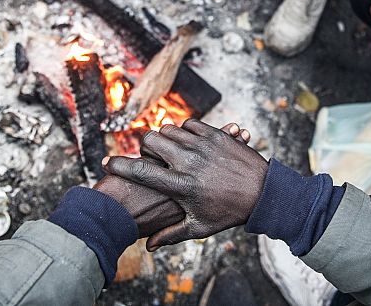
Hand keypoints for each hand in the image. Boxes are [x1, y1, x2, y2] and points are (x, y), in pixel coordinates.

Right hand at [102, 120, 267, 250]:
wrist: (264, 193)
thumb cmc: (229, 213)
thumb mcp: (200, 227)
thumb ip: (171, 234)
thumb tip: (149, 247)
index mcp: (181, 186)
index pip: (140, 172)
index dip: (118, 166)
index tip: (106, 164)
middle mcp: (189, 162)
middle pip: (150, 141)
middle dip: (144, 147)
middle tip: (150, 157)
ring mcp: (203, 145)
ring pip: (168, 128)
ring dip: (165, 138)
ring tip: (169, 151)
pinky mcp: (216, 134)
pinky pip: (189, 124)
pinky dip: (184, 131)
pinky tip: (187, 142)